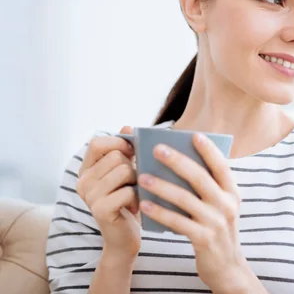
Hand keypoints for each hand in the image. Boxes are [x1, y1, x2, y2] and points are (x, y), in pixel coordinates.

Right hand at [77, 125, 140, 259]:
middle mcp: (82, 182)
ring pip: (124, 171)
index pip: (97, 143)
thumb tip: (128, 126)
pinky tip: (135, 207)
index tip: (133, 152)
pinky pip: (128, 191)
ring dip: (138, 181)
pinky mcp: (100, 210)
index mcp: (86, 170)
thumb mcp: (126, 173)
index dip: (118, 142)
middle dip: (133, 166)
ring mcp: (89, 196)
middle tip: (135, 183)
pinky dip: (138, 197)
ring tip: (136, 193)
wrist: (124, 239)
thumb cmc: (128, 202)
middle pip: (116, 156)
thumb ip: (125, 151)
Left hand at [137, 133, 254, 292]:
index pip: (221, 166)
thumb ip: (209, 186)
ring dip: (162, 186)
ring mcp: (216, 222)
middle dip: (177, 162)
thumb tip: (180, 161)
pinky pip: (177, 222)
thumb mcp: (221, 206)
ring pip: (185, 199)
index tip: (194, 135)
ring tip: (142, 176)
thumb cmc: (217, 228)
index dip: (209, 150)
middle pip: (200, 178)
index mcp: (232, 192)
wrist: (227, 266)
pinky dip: (159, 212)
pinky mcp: (203, 239)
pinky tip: (144, 204)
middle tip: (157, 149)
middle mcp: (227, 205)